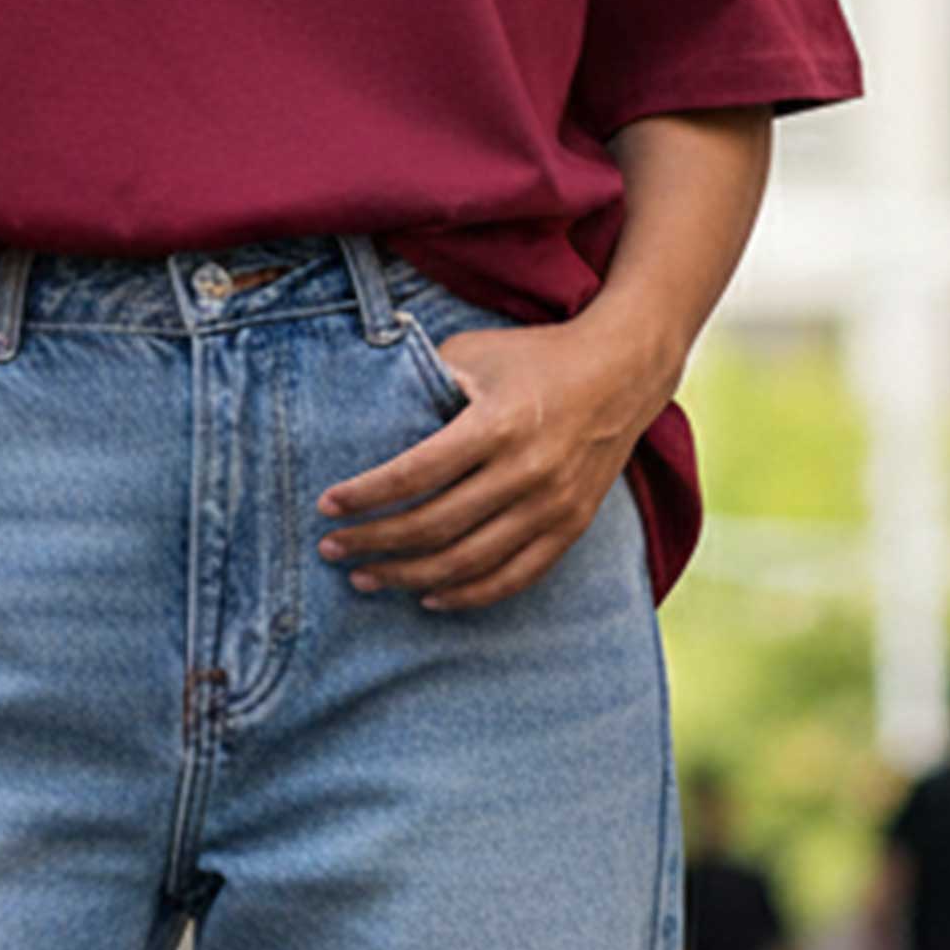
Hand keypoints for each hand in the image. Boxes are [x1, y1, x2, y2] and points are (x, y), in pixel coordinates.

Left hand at [316, 312, 673, 610]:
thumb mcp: (476, 354)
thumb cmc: (536, 358)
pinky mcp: (572, 527)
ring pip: (468, 562)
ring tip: (364, 577)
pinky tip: (427, 595)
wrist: (623, 371)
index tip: (327, 506)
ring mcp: (553, 505)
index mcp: (498, 424)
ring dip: (408, 576)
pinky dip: (467, 595)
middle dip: (374, 542)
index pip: (415, 473)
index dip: (365, 496)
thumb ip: (425, 385)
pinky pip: (513, 577)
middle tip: (331, 549)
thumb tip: (371, 423)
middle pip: (434, 526)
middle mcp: (528, 471)